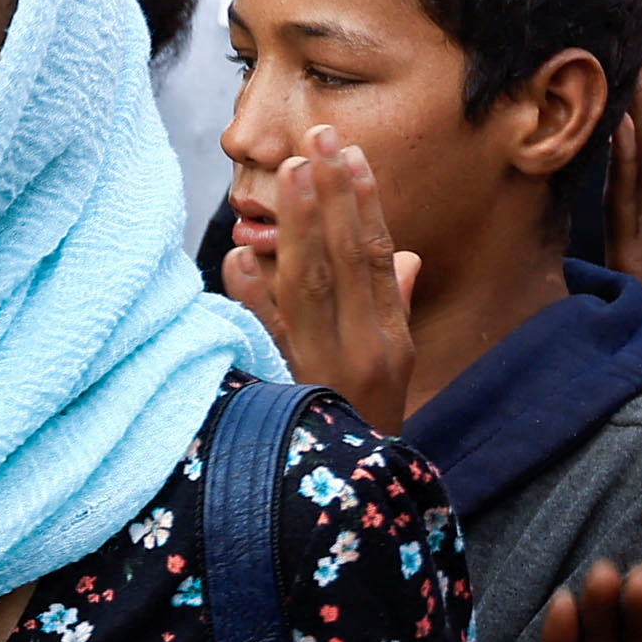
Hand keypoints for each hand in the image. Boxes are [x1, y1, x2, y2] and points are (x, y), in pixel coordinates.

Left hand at [223, 134, 418, 429]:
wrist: (347, 503)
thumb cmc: (366, 425)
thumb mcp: (395, 369)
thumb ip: (393, 307)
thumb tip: (404, 257)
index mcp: (390, 339)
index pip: (377, 257)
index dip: (364, 203)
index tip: (349, 154)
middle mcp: (362, 349)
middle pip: (346, 260)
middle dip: (332, 196)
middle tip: (316, 138)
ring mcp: (323, 369)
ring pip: (311, 286)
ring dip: (302, 226)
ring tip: (294, 172)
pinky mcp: (288, 391)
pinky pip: (266, 337)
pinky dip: (251, 296)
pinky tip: (238, 257)